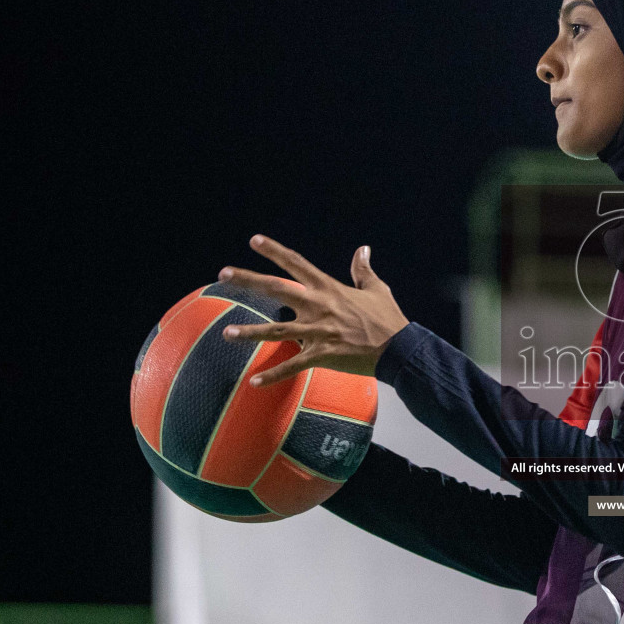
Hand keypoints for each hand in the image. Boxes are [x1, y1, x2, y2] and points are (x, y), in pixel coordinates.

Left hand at [219, 234, 408, 386]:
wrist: (399, 349)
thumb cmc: (388, 319)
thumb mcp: (376, 289)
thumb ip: (363, 270)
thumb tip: (363, 249)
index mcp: (329, 289)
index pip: (297, 264)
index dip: (275, 251)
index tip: (254, 240)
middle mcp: (318, 306)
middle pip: (276, 289)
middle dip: (248, 280)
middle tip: (224, 273)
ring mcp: (318, 331)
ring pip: (277, 331)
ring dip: (250, 333)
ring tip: (227, 333)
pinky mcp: (322, 355)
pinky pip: (293, 366)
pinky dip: (273, 375)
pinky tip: (254, 382)